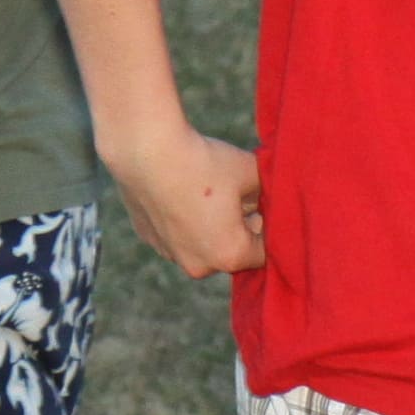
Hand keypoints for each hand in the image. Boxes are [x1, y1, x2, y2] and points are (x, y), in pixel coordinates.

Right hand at [105, 125, 265, 279]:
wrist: (145, 148)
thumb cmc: (204, 162)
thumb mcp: (252, 172)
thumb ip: (269, 192)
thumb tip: (269, 199)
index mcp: (229, 255)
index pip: (264, 252)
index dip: (267, 224)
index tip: (262, 201)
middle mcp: (198, 265)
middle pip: (231, 251)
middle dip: (238, 227)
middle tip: (234, 193)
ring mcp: (169, 253)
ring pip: (201, 244)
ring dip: (209, 225)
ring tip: (203, 190)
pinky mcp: (147, 237)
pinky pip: (176, 233)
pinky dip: (183, 218)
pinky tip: (179, 190)